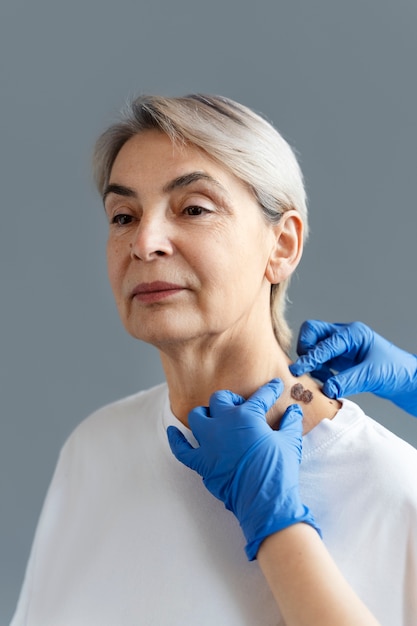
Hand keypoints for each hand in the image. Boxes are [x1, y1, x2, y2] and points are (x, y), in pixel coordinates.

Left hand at [167, 379, 319, 559]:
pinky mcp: (201, 462)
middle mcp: (224, 423)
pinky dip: (176, 440)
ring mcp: (209, 442)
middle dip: (230, 399)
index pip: (260, 396)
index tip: (274, 386)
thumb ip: (291, 423)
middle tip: (239, 405)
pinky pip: (181, 449)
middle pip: (220, 399)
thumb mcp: (290, 442)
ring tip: (213, 416)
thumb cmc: (279, 470)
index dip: (270, 390)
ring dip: (205, 414)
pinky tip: (174, 431)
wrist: (265, 500)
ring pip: (198, 416)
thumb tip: (295, 411)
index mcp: (247, 416)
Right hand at [289, 320, 416, 415]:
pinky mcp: (339, 360)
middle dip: (305, 348)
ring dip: (311, 362)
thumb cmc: (395, 371)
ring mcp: (340, 347)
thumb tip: (326, 389)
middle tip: (306, 367)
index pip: (324, 342)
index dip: (311, 357)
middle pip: (312, 332)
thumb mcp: (371, 376)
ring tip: (321, 379)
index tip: (299, 370)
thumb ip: (347, 382)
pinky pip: (319, 360)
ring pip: (313, 346)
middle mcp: (344, 336)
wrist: (406, 380)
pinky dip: (318, 370)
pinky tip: (327, 381)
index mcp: (353, 334)